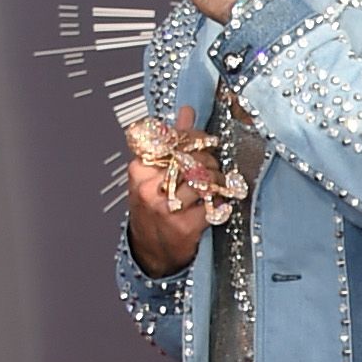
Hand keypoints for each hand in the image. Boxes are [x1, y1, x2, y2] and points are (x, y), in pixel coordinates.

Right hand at [124, 116, 219, 277]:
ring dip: (218, 183)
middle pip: (192, 161)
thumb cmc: (154, 206)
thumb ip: (172, 140)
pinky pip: (212, 208)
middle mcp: (150, 188)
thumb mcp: (154, 173)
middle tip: (216, 169)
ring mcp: (166, 208)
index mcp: (140, 169)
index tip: (207, 144)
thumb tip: (187, 110)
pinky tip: (218, 205)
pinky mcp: (183, 228)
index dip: (197, 140)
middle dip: (210, 163)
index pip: (175, 142)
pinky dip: (220, 205)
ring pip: (203, 183)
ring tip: (217, 187)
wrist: (149, 250)